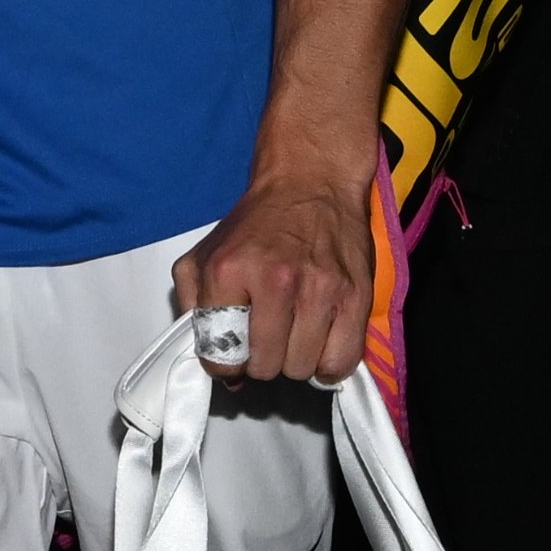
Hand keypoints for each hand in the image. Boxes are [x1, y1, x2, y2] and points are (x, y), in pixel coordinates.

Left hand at [175, 173, 372, 384]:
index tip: (234, 353)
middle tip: (266, 340)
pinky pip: (341, 362)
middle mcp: (275, 281)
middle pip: (265, 367)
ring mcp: (320, 290)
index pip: (222, 355)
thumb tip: (217, 364)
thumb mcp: (205, 254)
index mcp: (229, 270)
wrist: (312, 182)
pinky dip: (328, 364)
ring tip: (293, 336)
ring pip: (301, 368)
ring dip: (294, 361)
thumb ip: (194, 306)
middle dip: (261, 361)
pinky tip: (319, 343)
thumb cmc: (256, 225)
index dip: (225, 364)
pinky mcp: (356, 296)